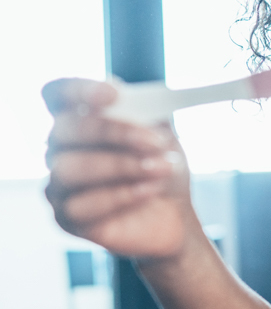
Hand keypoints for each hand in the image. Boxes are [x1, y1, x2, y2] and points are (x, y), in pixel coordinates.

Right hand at [43, 78, 193, 257]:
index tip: (113, 94)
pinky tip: (149, 191)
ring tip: (161, 169)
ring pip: (68, 168)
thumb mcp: (162, 134)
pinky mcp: (66, 218)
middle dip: (113, 132)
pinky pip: (81, 205)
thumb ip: (144, 114)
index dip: (77, 90)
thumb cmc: (161, 167)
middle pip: (63, 128)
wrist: (174, 213)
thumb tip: (128, 97)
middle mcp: (61, 150)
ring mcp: (59, 184)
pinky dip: (121, 195)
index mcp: (81, 120)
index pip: (57, 94)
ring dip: (122, 166)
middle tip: (155, 141)